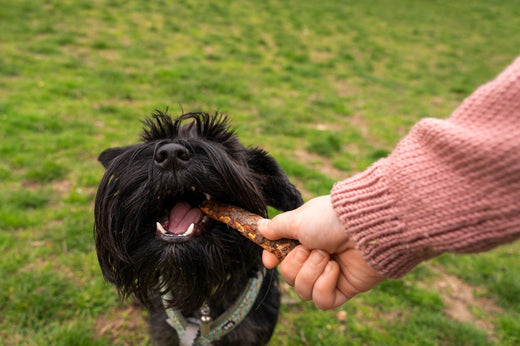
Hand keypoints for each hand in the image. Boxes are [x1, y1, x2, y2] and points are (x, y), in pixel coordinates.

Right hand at [259, 195, 384, 309]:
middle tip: (312, 248)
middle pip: (290, 277)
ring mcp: (331, 274)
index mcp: (306, 238)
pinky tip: (336, 270)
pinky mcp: (345, 289)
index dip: (273, 260)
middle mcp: (317, 257)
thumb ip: (278, 227)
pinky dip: (324, 285)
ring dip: (312, 272)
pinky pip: (322, 301)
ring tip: (328, 256)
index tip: (270, 261)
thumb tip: (261, 228)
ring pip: (304, 291)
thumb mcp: (298, 219)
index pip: (282, 257)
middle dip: (297, 263)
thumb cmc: (331, 218)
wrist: (366, 226)